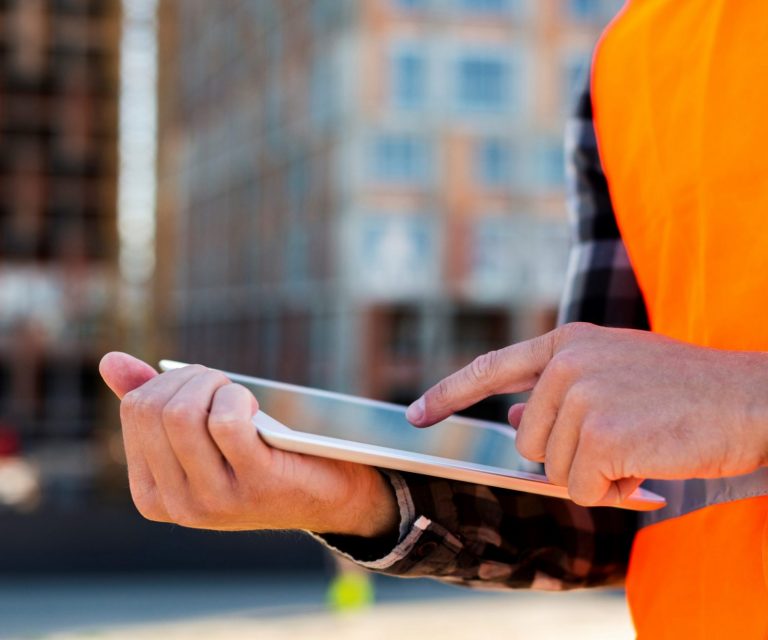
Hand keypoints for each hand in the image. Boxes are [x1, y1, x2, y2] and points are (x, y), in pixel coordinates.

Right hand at [99, 352, 397, 535]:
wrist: (326, 496)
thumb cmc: (259, 457)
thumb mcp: (203, 438)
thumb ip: (157, 406)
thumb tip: (109, 361)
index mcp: (152, 494)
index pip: (135, 412)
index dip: (169, 381)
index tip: (200, 385)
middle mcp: (177, 505)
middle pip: (155, 409)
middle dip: (190, 377)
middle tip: (221, 382)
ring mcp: (214, 500)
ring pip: (182, 414)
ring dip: (213, 383)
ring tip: (236, 391)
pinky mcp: (254, 484)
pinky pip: (226, 421)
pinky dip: (237, 397)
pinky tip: (254, 407)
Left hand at [406, 323, 767, 505]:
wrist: (752, 398)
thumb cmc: (685, 391)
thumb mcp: (615, 374)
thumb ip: (558, 391)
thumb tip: (514, 413)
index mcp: (569, 342)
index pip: (492, 367)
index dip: (449, 394)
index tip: (416, 415)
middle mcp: (568, 363)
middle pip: (527, 440)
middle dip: (568, 455)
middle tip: (621, 442)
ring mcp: (583, 395)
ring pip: (555, 469)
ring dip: (596, 474)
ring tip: (640, 448)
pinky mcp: (603, 433)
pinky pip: (584, 489)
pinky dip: (614, 492)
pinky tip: (646, 467)